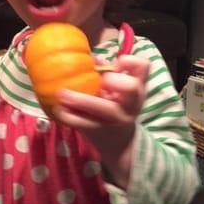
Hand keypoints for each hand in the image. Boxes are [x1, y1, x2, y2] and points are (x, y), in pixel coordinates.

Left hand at [54, 55, 149, 187]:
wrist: (120, 143)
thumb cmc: (116, 108)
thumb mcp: (118, 92)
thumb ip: (106, 75)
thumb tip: (90, 59)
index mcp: (137, 88)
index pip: (144, 67)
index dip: (131, 61)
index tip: (117, 63)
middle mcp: (131, 103)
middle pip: (131, 87)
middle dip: (112, 80)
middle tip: (98, 81)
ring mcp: (117, 119)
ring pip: (104, 108)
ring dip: (81, 100)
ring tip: (62, 94)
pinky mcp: (101, 131)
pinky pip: (84, 123)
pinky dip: (69, 116)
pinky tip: (59, 109)